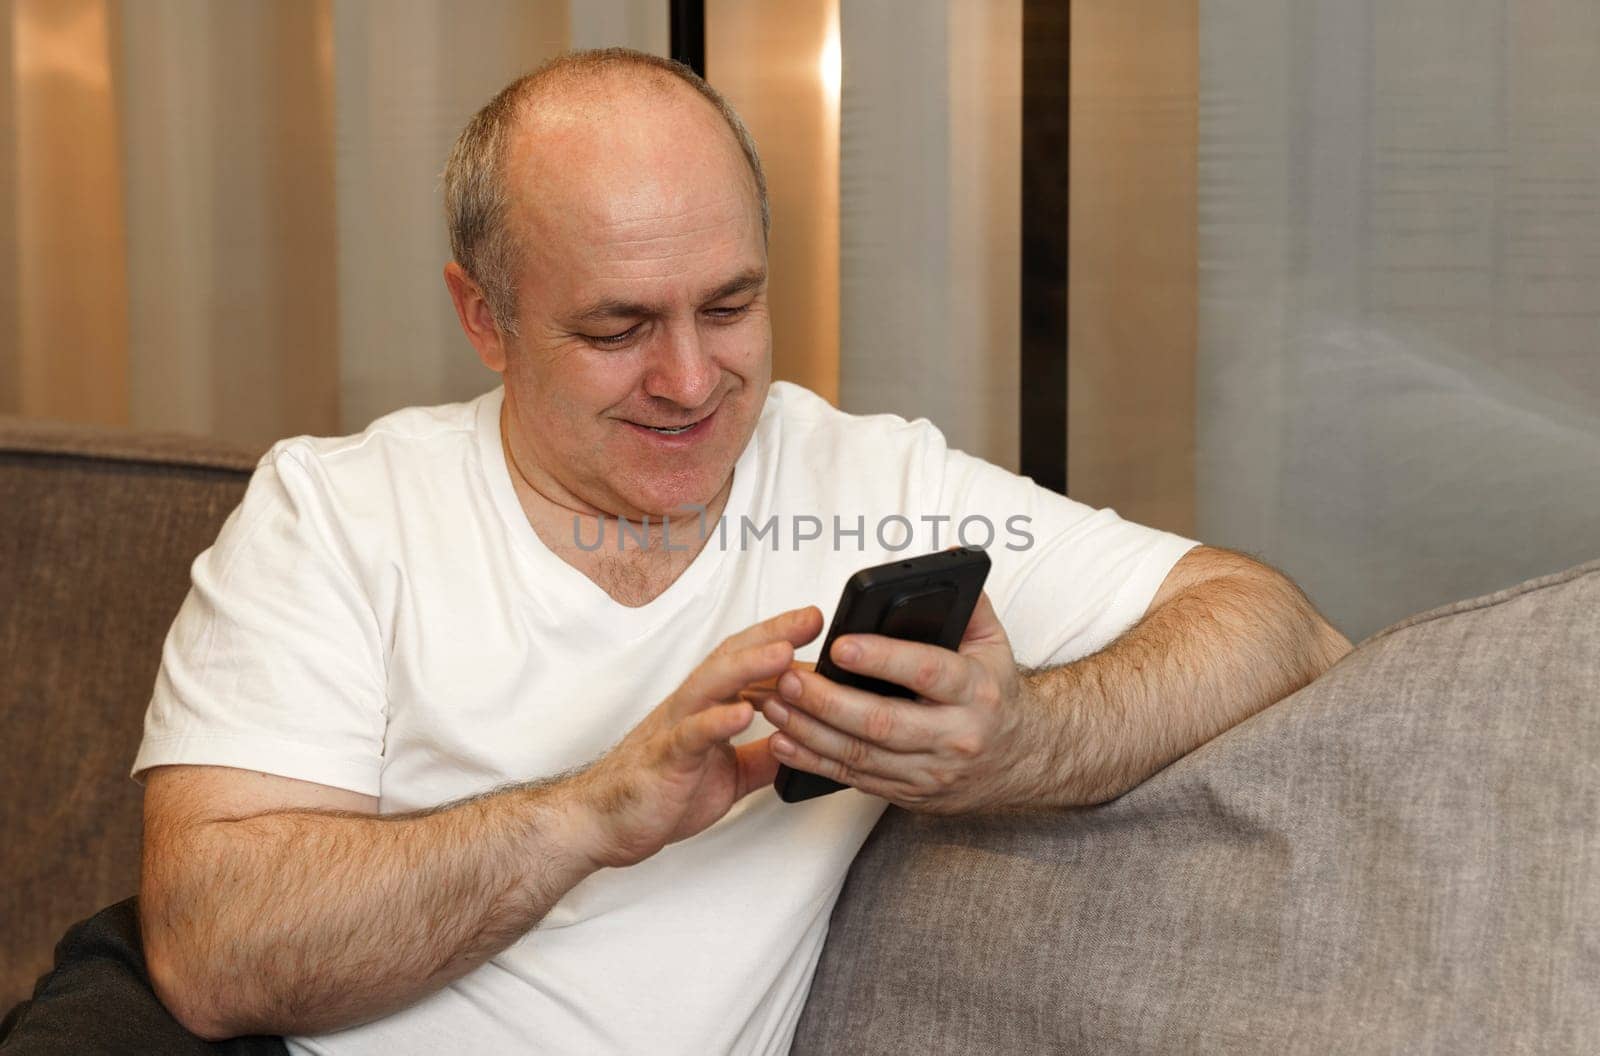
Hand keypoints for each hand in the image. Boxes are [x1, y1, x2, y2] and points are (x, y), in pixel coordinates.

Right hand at [572, 606, 822, 868]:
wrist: (603, 822)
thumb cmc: (658, 792)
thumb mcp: (729, 776)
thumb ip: (763, 757)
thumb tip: (802, 746)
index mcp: (708, 707)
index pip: (747, 660)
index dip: (781, 639)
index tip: (817, 622)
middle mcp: (692, 707)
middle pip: (732, 657)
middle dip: (773, 635)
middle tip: (811, 619)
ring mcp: (675, 729)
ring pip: (711, 685)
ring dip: (749, 666)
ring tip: (784, 652)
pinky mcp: (664, 759)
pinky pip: (691, 735)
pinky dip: (717, 721)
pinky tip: (742, 714)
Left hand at [752, 592, 1031, 814]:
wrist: (1020, 759)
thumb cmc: (995, 693)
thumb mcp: (994, 643)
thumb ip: (969, 602)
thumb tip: (943, 561)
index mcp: (976, 692)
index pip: (926, 672)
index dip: (881, 659)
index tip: (840, 645)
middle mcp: (954, 736)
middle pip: (882, 722)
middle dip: (828, 701)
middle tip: (788, 676)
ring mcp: (931, 772)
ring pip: (861, 755)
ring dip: (809, 731)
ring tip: (774, 704)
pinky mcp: (910, 793)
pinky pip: (855, 779)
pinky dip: (814, 762)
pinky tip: (784, 742)